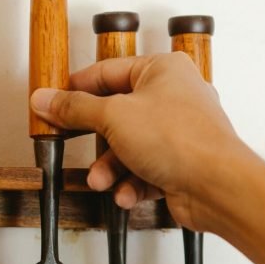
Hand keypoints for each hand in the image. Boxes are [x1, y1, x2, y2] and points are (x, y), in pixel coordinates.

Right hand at [29, 51, 251, 230]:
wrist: (218, 187)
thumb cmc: (181, 140)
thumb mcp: (113, 117)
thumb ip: (75, 108)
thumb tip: (46, 98)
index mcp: (162, 70)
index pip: (107, 72)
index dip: (76, 88)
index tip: (52, 103)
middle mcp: (174, 97)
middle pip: (116, 113)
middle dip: (94, 138)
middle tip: (67, 140)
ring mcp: (178, 132)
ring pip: (129, 147)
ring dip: (110, 167)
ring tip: (101, 181)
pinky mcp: (180, 163)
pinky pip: (145, 170)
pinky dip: (131, 183)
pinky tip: (126, 193)